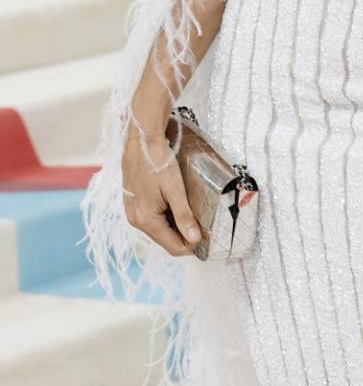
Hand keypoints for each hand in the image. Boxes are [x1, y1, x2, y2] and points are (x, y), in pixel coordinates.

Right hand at [122, 120, 201, 257]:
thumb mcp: (175, 189)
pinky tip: (177, 205)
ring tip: (192, 213)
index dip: (191, 246)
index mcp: (145, 220)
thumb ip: (184, 215)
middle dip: (184, 235)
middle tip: (203, 224)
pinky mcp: (133, 202)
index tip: (207, 238)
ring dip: (175, 225)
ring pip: (159, 228)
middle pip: (165, 239)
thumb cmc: (157, 161)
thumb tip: (194, 240)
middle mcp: (135, 220)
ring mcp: (132, 211)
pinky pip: (152, 218)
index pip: (172, 247)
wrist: (141, 139)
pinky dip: (166, 216)